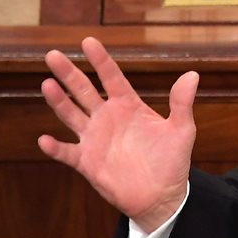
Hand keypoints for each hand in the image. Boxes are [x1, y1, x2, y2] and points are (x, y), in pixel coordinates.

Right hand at [38, 37, 198, 232]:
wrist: (162, 195)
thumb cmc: (172, 160)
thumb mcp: (182, 130)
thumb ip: (182, 103)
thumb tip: (193, 74)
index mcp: (129, 106)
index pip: (112, 77)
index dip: (101, 60)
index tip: (88, 41)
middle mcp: (107, 118)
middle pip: (84, 90)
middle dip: (69, 73)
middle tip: (53, 55)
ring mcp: (94, 138)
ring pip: (71, 114)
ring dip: (59, 101)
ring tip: (47, 84)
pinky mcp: (87, 162)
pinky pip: (66, 152)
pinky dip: (55, 147)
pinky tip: (45, 139)